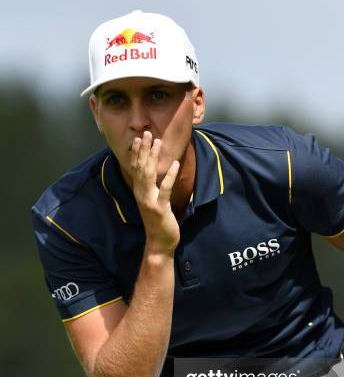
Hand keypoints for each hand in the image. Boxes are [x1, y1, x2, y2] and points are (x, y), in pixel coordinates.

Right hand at [130, 132, 180, 254]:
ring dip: (153, 157)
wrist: (159, 243)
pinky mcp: (160, 208)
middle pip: (140, 167)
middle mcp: (141, 194)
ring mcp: (149, 200)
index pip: (135, 168)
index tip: (139, 138)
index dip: (137, 153)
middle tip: (146, 133)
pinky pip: (165, 189)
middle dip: (143, 149)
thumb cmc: (158, 223)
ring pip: (149, 174)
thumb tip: (156, 175)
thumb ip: (153, 189)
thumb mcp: (154, 202)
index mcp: (140, 191)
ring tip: (157, 142)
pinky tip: (175, 164)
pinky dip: (170, 176)